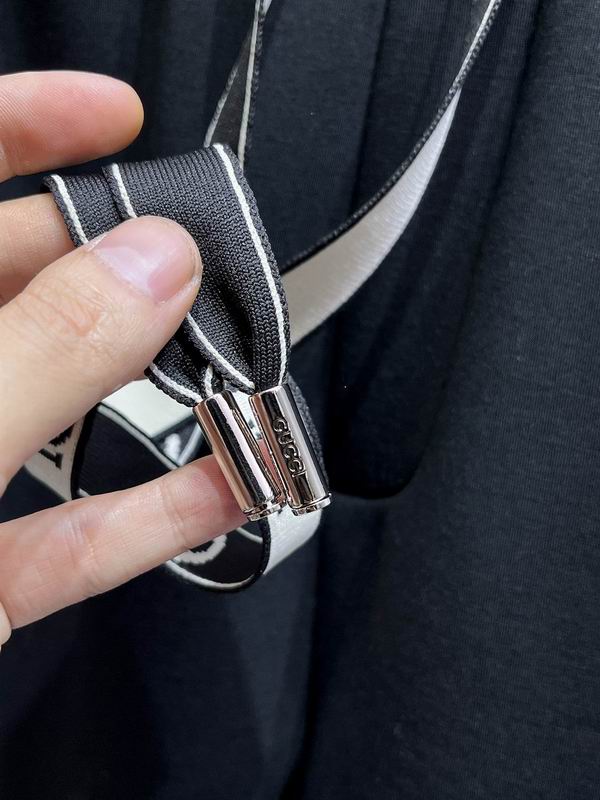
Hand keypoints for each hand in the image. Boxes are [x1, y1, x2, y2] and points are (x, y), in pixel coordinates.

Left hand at [0, 71, 243, 646]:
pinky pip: (73, 527)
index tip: (115, 114)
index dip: (24, 125)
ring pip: (55, 413)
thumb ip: (37, 355)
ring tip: (230, 376)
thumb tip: (150, 270)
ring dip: (151, 399)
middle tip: (201, 273)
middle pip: (14, 287)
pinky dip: (151, 511)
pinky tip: (219, 487)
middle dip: (119, 273)